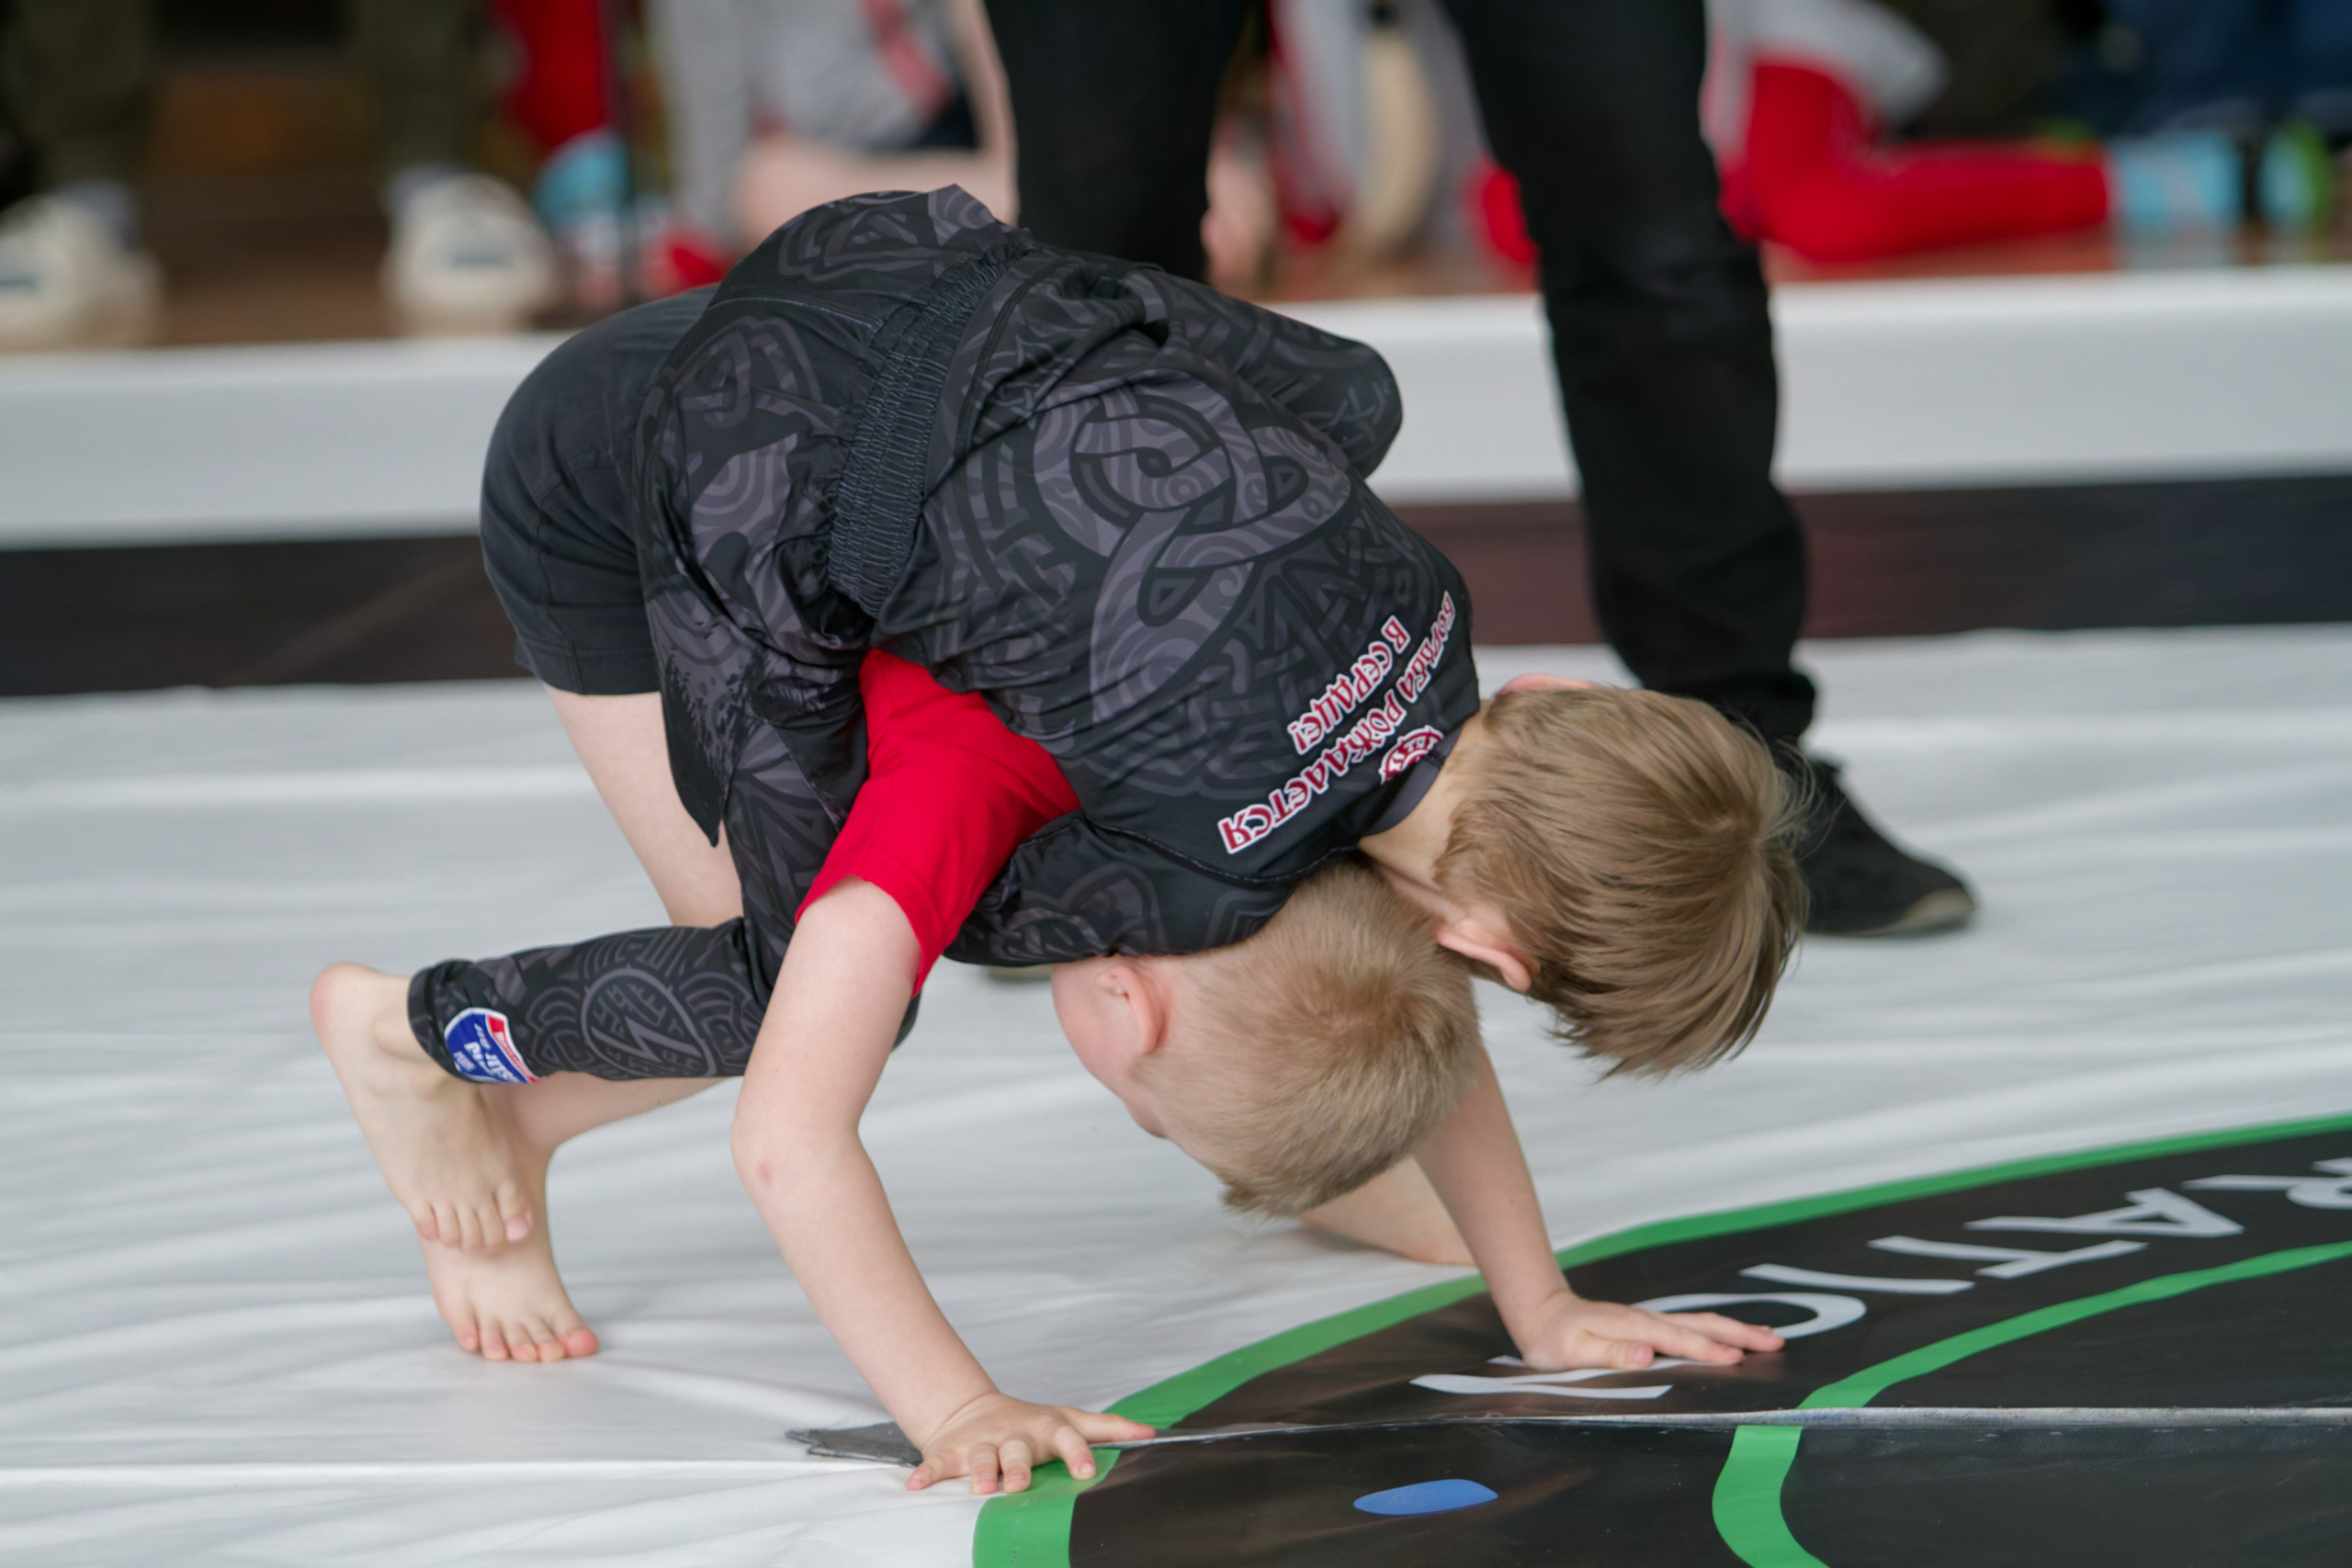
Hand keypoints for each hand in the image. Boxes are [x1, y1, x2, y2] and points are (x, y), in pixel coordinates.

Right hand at [907, 1391, 1154, 1494]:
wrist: (975, 1409)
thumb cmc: (1031, 1423)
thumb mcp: (1070, 1419)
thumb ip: (1109, 1427)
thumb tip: (1151, 1433)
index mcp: (1045, 1428)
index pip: (1067, 1436)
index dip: (1078, 1453)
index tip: (1088, 1471)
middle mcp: (1014, 1434)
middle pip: (1018, 1450)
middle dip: (1019, 1467)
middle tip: (1020, 1484)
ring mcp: (982, 1442)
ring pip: (980, 1456)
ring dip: (979, 1471)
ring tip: (979, 1488)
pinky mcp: (951, 1451)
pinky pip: (936, 1463)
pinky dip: (926, 1473)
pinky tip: (916, 1487)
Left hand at [1512, 1289, 1783, 1371]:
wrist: (1541, 1313)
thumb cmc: (1553, 1340)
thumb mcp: (1572, 1352)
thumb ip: (1609, 1353)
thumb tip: (1646, 1353)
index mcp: (1632, 1328)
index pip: (1677, 1341)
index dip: (1707, 1351)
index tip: (1738, 1359)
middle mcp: (1646, 1320)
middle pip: (1700, 1325)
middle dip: (1739, 1333)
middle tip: (1777, 1342)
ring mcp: (1650, 1320)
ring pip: (1700, 1323)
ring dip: (1735, 1329)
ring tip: (1769, 1337)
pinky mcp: (1649, 1325)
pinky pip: (1690, 1327)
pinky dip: (1717, 1330)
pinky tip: (1730, 1338)